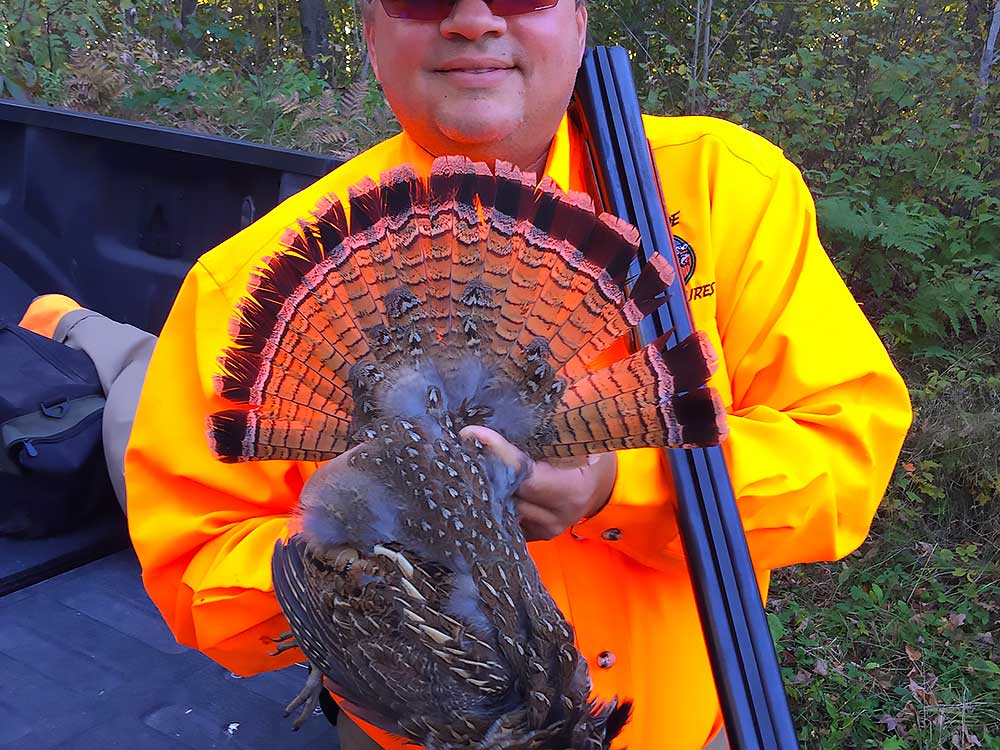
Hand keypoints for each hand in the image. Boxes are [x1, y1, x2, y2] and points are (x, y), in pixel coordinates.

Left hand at [459, 426, 616, 541]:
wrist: (601, 485)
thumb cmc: (588, 453)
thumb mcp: (576, 439)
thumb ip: (545, 430)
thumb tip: (507, 407)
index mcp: (570, 490)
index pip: (524, 474)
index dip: (497, 453)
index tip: (471, 433)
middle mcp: (555, 516)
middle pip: (508, 492)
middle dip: (483, 467)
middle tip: (458, 444)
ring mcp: (543, 530)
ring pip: (502, 506)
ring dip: (483, 483)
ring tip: (463, 459)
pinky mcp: (533, 536)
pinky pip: (505, 516)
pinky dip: (492, 497)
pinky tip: (478, 479)